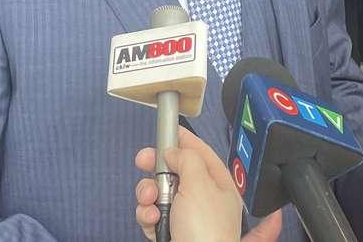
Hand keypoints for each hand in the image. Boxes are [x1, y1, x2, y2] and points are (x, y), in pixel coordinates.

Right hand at [133, 128, 281, 240]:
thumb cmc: (205, 228)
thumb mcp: (200, 184)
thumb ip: (187, 159)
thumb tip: (175, 151)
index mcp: (219, 184)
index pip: (202, 153)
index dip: (184, 140)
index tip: (167, 129)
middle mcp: (203, 199)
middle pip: (175, 172)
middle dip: (157, 168)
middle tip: (143, 161)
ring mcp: (185, 217)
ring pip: (158, 193)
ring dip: (148, 194)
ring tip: (149, 201)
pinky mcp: (170, 231)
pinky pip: (152, 214)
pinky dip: (147, 215)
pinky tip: (151, 220)